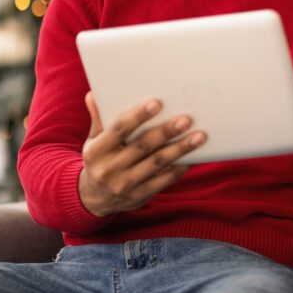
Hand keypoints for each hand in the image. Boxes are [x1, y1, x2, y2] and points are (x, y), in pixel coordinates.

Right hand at [78, 92, 206, 217]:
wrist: (95, 199)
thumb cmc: (100, 160)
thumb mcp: (93, 141)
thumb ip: (98, 119)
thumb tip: (94, 94)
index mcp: (96, 151)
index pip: (119, 129)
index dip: (138, 116)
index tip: (157, 103)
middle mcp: (109, 168)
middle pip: (142, 146)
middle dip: (165, 132)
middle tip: (186, 120)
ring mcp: (125, 184)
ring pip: (157, 163)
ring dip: (180, 149)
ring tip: (199, 136)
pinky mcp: (140, 195)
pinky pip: (164, 180)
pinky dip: (180, 168)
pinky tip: (194, 156)